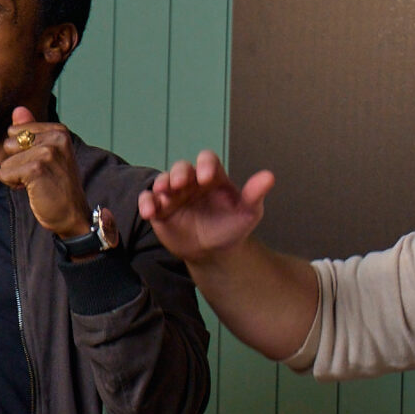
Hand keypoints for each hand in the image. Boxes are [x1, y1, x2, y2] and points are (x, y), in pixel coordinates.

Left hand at [0, 108, 93, 238]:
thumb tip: (18, 109)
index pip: (15, 132)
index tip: (41, 165)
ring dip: (15, 176)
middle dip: (16, 162)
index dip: (20, 152)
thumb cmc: (57, 186)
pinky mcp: (36, 169)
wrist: (72, 214)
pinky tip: (34, 190)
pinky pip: (4, 173)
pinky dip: (13, 185)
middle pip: (8, 143)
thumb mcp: (45, 154)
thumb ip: (31, 130)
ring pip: (5, 160)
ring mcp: (47, 152)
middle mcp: (56, 137)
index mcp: (58, 130)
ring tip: (37, 183)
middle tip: (38, 176)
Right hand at [139, 149, 276, 264]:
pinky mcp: (159, 210)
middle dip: (179, 173)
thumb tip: (269, 176)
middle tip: (181, 184)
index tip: (206, 177)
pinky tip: (149, 213)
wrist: (214, 253)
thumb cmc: (232, 228)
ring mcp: (174, 195)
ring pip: (162, 181)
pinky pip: (147, 200)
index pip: (207, 160)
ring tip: (163, 195)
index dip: (205, 165)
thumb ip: (254, 194)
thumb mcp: (248, 213)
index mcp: (213, 177)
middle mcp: (191, 182)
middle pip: (181, 168)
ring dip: (160, 185)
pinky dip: (145, 203)